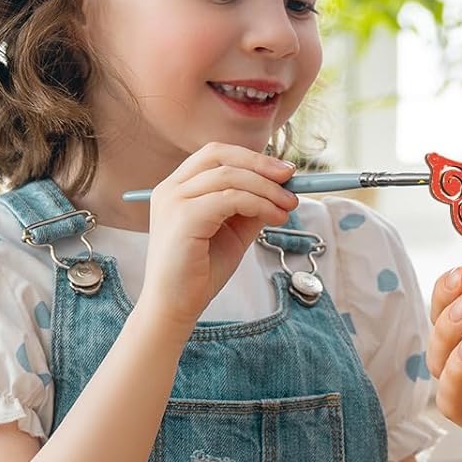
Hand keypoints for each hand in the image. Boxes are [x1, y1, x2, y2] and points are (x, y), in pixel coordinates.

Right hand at [136, 144, 296, 343]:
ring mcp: (173, 201)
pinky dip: (260, 204)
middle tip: (291, 177)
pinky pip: (231, 198)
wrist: (176, 307)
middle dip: (260, 163)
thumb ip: (252, 206)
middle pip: (220, 155)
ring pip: (230, 176)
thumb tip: (281, 187)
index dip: (252, 157)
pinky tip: (275, 218)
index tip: (284, 171)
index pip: (216, 155)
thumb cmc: (201, 271)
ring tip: (288, 206)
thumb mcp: (234, 230)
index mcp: (178, 187)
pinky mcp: (183, 218)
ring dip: (267, 188)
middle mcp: (170, 188)